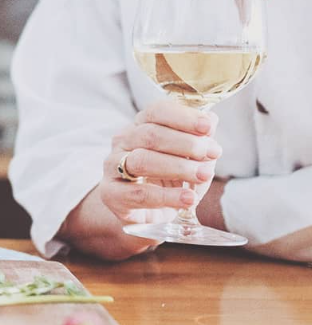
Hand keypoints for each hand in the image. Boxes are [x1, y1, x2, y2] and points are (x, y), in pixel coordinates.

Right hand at [60, 99, 222, 260]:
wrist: (149, 213)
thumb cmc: (170, 179)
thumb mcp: (191, 158)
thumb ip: (200, 140)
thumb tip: (211, 121)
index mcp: (140, 125)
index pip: (156, 111)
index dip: (183, 117)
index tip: (208, 127)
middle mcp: (122, 141)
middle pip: (150, 134)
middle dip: (186, 143)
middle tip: (213, 153)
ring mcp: (112, 167)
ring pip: (142, 161)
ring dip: (178, 167)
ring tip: (204, 175)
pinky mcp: (111, 193)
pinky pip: (139, 193)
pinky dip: (168, 196)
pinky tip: (188, 199)